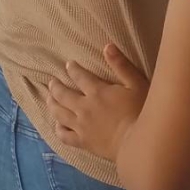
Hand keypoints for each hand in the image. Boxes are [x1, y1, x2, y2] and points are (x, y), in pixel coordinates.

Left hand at [46, 44, 148, 161]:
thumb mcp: (136, 84)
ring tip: (48, 98)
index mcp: (97, 92)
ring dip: (52, 103)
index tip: (68, 65)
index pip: (79, 76)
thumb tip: (107, 46)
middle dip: (55, 86)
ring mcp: (81, 126)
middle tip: (52, 81)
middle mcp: (84, 107)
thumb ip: (121, 65)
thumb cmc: (141, 112)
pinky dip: (58, 128)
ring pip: (59, 113)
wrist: (139, 143)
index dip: (72, 69)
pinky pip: (64, 135)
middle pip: (63, 94)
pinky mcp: (83, 142)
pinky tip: (57, 124)